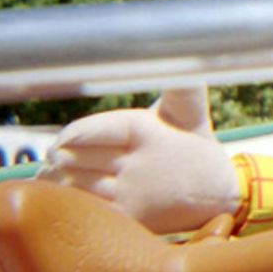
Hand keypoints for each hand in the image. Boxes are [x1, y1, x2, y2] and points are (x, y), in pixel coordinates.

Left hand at [36, 86, 239, 234]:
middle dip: (60, 157)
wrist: (223, 197)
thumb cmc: (196, 148)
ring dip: (58, 180)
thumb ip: (177, 85)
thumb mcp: (190, 112)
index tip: (62, 139)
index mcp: (148, 131)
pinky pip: (88, 209)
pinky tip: (60, 199)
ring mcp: (135, 194)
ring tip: (49, 175)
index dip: (73, 135)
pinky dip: (69, 204)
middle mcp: (140, 163)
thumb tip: (180, 51)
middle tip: (51, 156)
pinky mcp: (131, 219)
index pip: (95, 130)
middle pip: (80, 157)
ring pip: (78, 184)